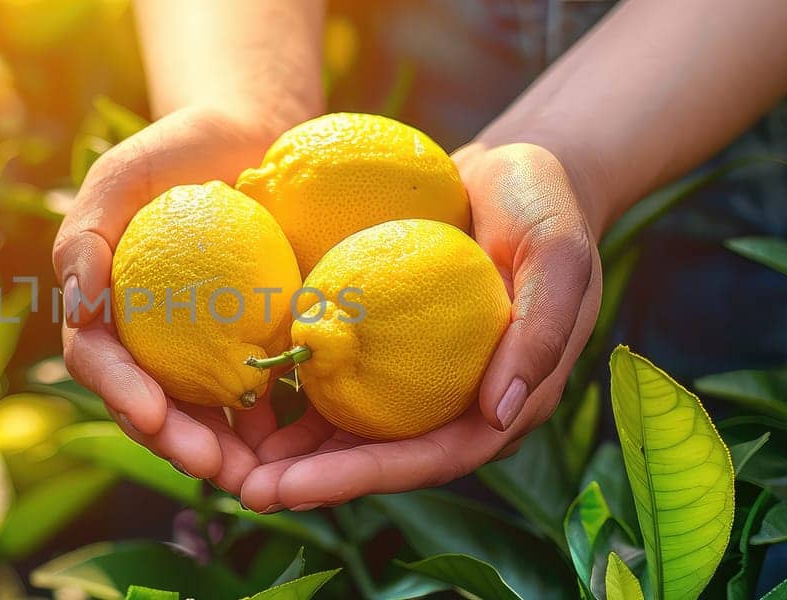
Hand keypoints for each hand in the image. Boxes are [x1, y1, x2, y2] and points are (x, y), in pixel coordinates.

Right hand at [53, 105, 303, 493]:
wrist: (251, 140)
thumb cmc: (177, 152)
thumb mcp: (123, 175)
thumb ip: (87, 232)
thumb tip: (78, 305)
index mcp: (105, 313)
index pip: (101, 363)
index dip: (120, 393)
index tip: (150, 413)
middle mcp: (146, 343)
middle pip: (151, 408)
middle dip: (176, 444)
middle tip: (212, 466)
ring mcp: (199, 353)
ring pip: (204, 419)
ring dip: (225, 456)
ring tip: (257, 481)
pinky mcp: (253, 352)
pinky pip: (260, 400)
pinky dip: (273, 430)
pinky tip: (298, 448)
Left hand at [238, 142, 602, 511]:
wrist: (511, 170)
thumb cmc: (545, 207)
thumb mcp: (556, 254)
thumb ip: (539, 331)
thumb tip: (502, 415)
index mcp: (502, 402)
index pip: (430, 458)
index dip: (364, 477)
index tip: (299, 488)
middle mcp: (453, 403)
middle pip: (379, 458)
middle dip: (314, 483)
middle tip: (247, 494)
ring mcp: (412, 376)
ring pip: (348, 431)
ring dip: (291, 455)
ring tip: (230, 468)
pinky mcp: (380, 344)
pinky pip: (331, 379)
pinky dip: (289, 397)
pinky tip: (240, 404)